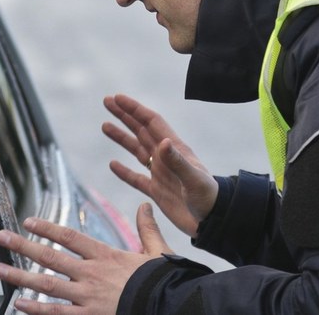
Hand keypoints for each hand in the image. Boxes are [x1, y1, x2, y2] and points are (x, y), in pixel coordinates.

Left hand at [0, 203, 169, 313]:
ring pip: (46, 284)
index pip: (70, 237)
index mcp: (106, 256)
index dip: (46, 228)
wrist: (167, 305)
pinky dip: (35, 308)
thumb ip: (147, 228)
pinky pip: (56, 313)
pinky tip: (18, 303)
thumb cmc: (161, 281)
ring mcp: (86, 297)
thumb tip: (145, 205)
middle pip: (50, 257)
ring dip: (20, 276)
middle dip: (23, 246)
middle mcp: (91, 273)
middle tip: (1, 237)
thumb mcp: (157, 251)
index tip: (28, 221)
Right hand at [102, 94, 218, 237]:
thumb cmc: (209, 197)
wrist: (213, 221)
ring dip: (122, 138)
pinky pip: (136, 178)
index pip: (151, 122)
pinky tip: (113, 164)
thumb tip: (164, 141)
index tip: (117, 98)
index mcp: (175, 149)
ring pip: (137, 150)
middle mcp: (166, 157)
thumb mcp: (194, 179)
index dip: (134, 109)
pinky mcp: (157, 191)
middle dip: (125, 116)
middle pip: (141, 130)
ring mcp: (161, 173)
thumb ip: (178, 161)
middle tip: (107, 101)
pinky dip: (124, 171)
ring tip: (105, 125)